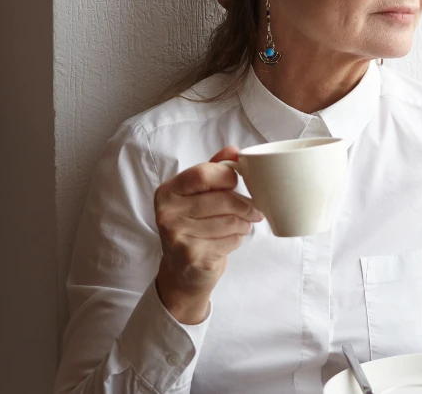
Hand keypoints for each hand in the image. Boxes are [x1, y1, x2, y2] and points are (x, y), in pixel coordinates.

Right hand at [153, 146, 263, 323]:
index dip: (229, 177)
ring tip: (241, 225)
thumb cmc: (194, 226)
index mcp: (167, 191)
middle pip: (222, 199)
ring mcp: (177, 236)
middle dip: (245, 205)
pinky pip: (230, 241)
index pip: (205, 174)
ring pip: (230, 221)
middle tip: (255, 210)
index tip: (237, 184)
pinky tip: (229, 241)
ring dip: (244, 224)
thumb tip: (234, 149)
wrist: (182, 272)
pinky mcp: (192, 256)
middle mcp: (167, 213)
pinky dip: (237, 240)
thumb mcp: (197, 195)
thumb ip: (214, 169)